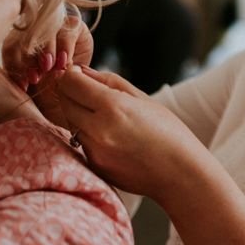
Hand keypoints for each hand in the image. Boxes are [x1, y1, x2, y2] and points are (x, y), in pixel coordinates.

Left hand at [2, 6, 93, 125]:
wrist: (82, 77)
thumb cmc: (53, 82)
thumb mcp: (36, 85)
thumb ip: (24, 82)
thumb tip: (17, 88)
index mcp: (19, 42)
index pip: (11, 49)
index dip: (15, 66)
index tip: (23, 85)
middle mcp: (35, 29)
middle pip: (26, 38)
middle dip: (29, 59)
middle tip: (35, 78)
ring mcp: (55, 24)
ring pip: (45, 32)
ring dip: (46, 52)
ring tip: (50, 68)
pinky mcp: (74, 24)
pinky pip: (66, 33)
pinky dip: (64, 49)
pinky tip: (64, 63)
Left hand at [56, 66, 206, 201]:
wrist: (180, 174)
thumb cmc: (168, 132)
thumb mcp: (142, 98)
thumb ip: (109, 81)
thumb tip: (82, 70)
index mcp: (112, 107)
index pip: (70, 84)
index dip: (71, 75)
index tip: (78, 74)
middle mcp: (97, 130)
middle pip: (64, 102)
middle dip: (71, 92)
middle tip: (87, 90)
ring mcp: (94, 152)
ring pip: (70, 122)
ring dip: (79, 114)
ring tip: (105, 115)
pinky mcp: (94, 166)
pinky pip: (81, 142)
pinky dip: (88, 134)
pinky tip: (111, 135)